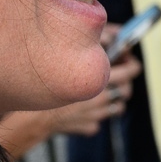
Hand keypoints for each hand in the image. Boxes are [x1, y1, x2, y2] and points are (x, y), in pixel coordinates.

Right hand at [0, 37, 141, 157]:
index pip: (131, 70)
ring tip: (102, 90)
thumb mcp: (69, 54)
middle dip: (126, 80)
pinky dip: (92, 115)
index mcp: (99, 79)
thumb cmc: (44, 80)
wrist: (29, 114)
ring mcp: (95, 115)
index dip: (131, 61)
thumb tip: (115, 34)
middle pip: (126, 90)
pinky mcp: (86, 127)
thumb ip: (96, 42)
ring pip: (117, 107)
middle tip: (121, 73)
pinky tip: (81, 106)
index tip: (127, 56)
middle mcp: (101, 99)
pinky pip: (96, 120)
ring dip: (113, 98)